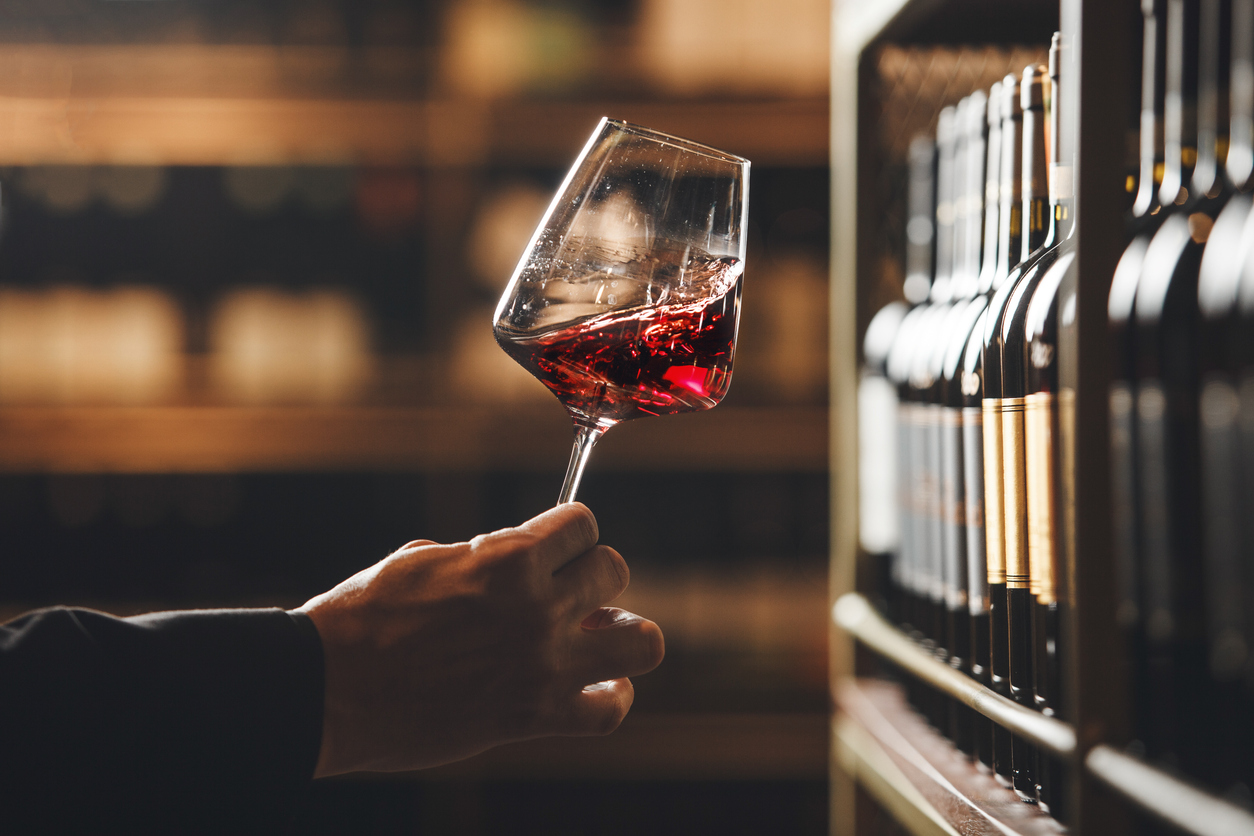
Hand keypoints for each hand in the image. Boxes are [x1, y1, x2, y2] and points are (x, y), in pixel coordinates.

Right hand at [298, 502, 663, 776]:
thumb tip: (515, 560)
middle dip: (592, 577)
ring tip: (597, 636)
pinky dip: (611, 697)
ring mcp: (542, 664)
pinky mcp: (535, 716)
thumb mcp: (423, 560)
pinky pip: (610, 709)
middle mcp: (535, 606)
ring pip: (641, 640)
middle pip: (614, 569)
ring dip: (624, 633)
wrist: (330, 689)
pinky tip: (595, 688)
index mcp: (506, 557)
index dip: (567, 534)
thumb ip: (483, 556)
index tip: (552, 550)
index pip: (583, 523)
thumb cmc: (363, 617)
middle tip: (567, 595)